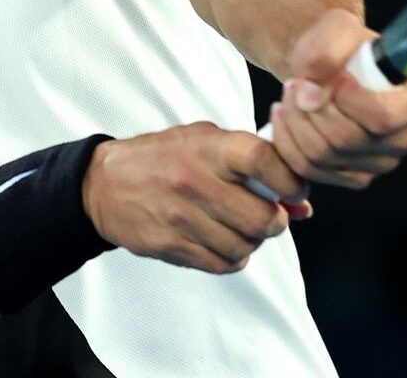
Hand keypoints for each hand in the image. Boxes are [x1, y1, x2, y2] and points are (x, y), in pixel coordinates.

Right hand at [80, 121, 309, 274]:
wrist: (103, 184)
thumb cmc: (162, 157)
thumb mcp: (204, 142)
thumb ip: (253, 165)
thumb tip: (303, 206)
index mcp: (208, 147)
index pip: (264, 160)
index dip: (290, 179)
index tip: (294, 189)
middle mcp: (195, 181)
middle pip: (263, 218)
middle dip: (276, 222)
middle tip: (269, 216)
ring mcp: (182, 217)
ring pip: (245, 247)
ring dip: (251, 242)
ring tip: (239, 228)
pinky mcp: (171, 245)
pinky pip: (222, 264)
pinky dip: (232, 259)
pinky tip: (222, 242)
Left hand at [269, 9, 406, 189]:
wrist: (332, 69)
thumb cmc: (345, 48)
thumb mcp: (337, 28)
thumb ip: (327, 51)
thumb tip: (311, 96)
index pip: (383, 117)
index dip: (347, 101)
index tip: (331, 78)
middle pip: (347, 139)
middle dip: (310, 109)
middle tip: (296, 83)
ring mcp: (382, 163)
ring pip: (323, 156)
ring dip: (295, 122)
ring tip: (291, 95)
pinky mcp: (355, 177)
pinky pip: (310, 170)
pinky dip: (287, 141)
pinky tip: (286, 116)